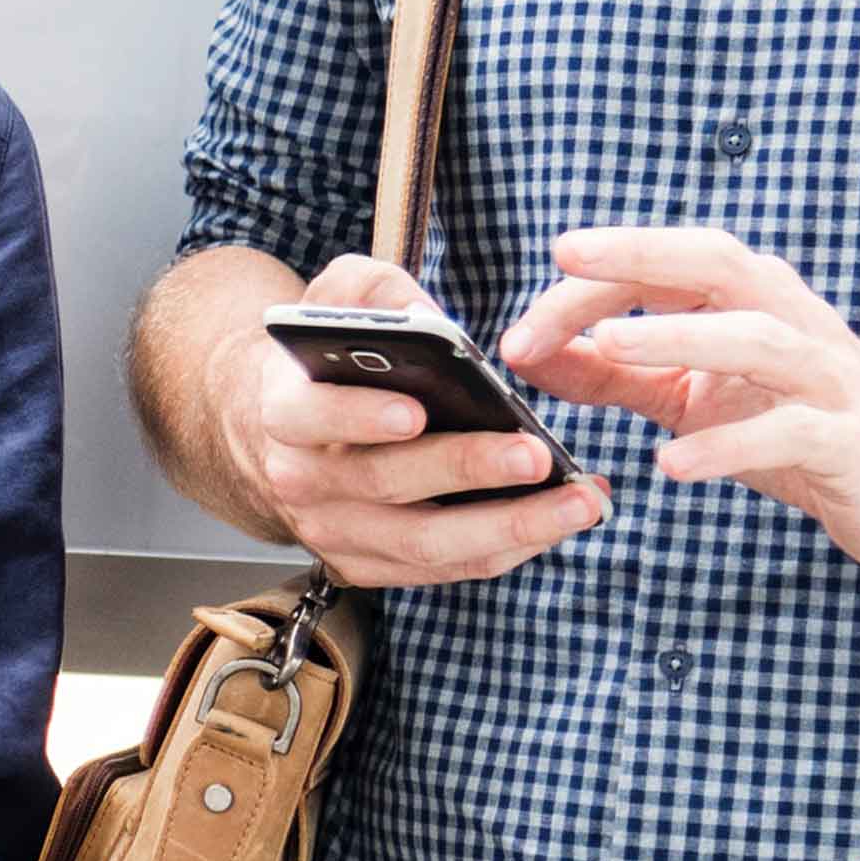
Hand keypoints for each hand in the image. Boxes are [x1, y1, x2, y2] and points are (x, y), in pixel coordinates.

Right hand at [220, 253, 610, 584]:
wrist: (279, 440)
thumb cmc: (325, 365)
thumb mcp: (329, 306)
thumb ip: (369, 291)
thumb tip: (425, 316)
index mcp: (282, 410)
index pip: (308, 416)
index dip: (358, 415)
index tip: (415, 411)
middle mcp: (301, 481)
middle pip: (384, 482)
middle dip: (466, 469)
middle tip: (535, 454)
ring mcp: (332, 532)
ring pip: (424, 542)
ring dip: (509, 525)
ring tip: (580, 500)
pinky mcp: (365, 567)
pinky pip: (445, 569)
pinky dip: (506, 549)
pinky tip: (558, 522)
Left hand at [499, 225, 859, 576]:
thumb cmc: (790, 425)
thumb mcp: (691, 394)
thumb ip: (614, 372)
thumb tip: (528, 352)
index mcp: (751, 300)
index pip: (667, 264)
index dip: (592, 285)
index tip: (524, 325)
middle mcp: (793, 321)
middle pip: (718, 264)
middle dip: (641, 255)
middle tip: (566, 260)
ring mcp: (829, 379)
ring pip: (759, 338)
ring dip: (680, 337)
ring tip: (608, 347)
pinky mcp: (853, 443)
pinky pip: (793, 432)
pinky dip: (730, 444)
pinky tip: (673, 463)